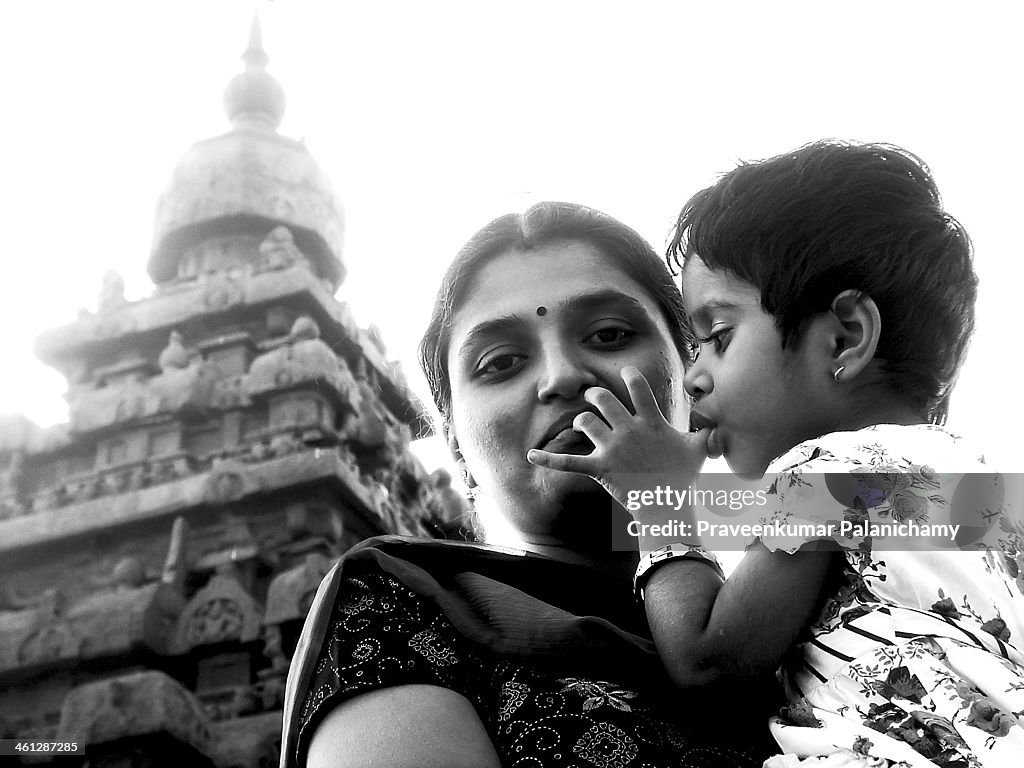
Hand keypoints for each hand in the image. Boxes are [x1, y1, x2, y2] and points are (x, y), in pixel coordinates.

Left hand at [527, 366, 708, 512]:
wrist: (668, 506)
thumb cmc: (683, 478)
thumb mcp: (700, 451)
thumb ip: (709, 432)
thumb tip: (723, 423)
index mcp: (650, 422)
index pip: (638, 388)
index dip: (630, 376)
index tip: (626, 372)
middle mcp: (628, 430)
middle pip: (602, 399)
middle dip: (594, 394)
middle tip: (594, 398)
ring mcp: (612, 449)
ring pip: (585, 421)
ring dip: (581, 421)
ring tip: (583, 425)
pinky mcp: (599, 469)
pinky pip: (568, 463)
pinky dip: (547, 459)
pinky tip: (529, 456)